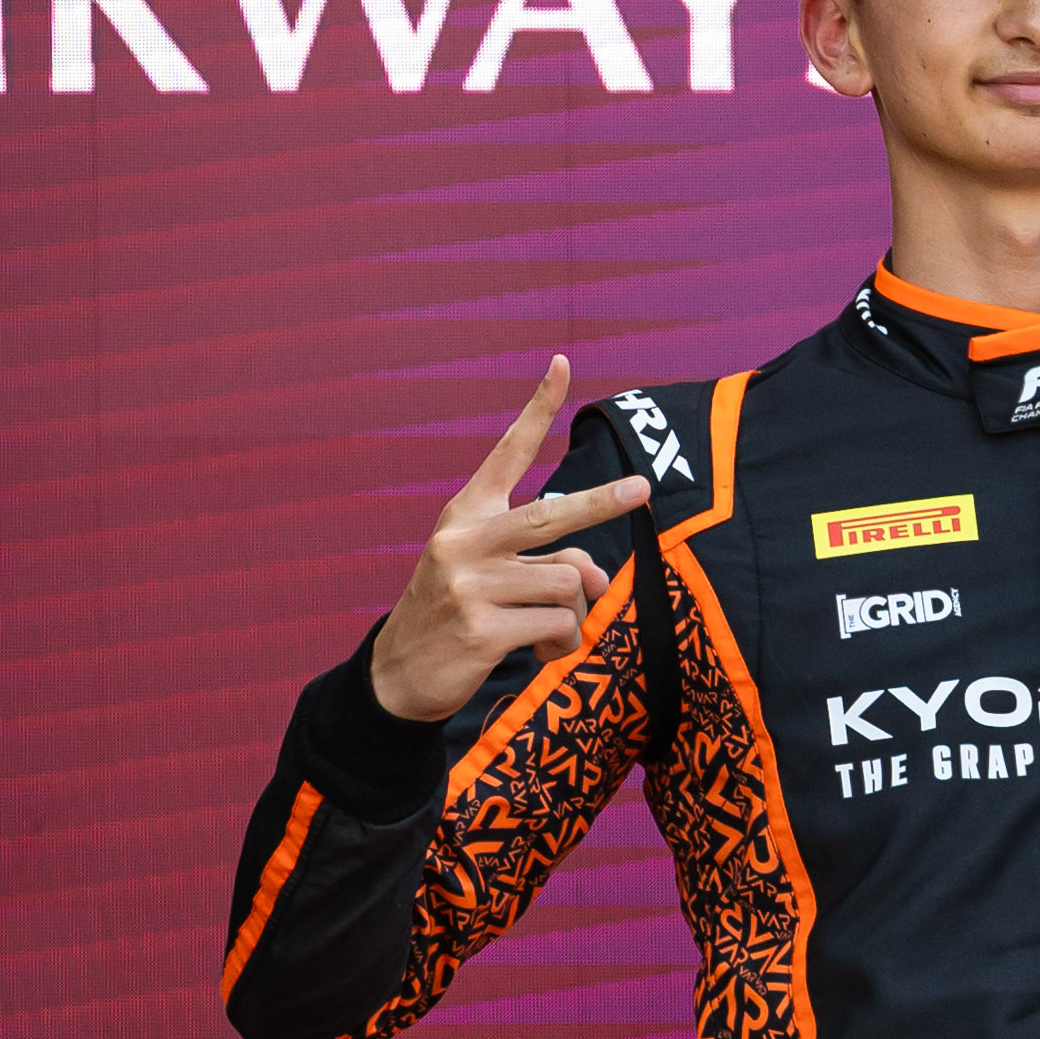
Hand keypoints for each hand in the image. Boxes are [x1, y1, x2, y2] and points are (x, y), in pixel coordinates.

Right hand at [369, 358, 649, 724]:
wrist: (397, 674)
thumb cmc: (453, 614)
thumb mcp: (486, 574)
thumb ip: (541, 561)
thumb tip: (594, 575)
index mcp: (464, 516)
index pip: (506, 454)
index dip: (537, 409)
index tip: (563, 364)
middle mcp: (463, 542)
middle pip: (550, 516)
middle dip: (602, 502)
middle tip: (642, 488)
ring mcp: (470, 586)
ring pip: (565, 584)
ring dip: (572, 613)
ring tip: (548, 630)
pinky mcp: (481, 630)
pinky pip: (556, 626)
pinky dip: (561, 642)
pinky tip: (538, 652)